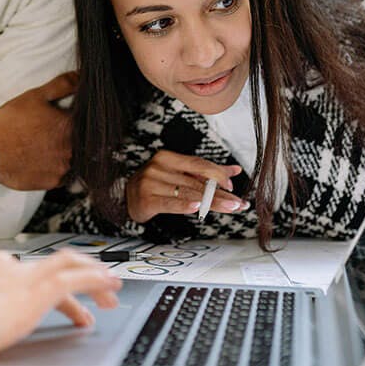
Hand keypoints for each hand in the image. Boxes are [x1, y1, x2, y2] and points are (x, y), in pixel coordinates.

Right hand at [0, 72, 75, 189]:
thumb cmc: (10, 122)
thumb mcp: (35, 96)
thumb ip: (62, 85)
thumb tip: (80, 76)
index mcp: (71, 125)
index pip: (86, 120)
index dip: (73, 117)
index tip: (61, 117)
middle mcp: (72, 149)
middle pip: (80, 140)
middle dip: (68, 135)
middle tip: (48, 132)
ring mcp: (64, 167)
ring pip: (72, 158)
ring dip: (63, 152)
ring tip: (42, 145)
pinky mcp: (53, 182)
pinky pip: (61, 174)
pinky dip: (54, 167)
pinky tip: (40, 158)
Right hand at [0, 249, 121, 365]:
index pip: (34, 269)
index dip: (53, 281)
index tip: (65, 298)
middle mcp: (10, 266)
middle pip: (56, 262)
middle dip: (81, 272)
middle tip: (99, 288)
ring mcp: (23, 276)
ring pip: (69, 265)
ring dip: (93, 275)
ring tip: (111, 288)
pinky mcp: (35, 291)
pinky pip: (74, 279)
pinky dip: (93, 280)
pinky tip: (106, 288)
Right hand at [126, 150, 248, 222]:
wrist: (126, 198)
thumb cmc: (156, 184)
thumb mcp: (179, 174)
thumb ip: (205, 172)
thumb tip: (234, 170)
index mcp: (167, 157)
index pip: (198, 164)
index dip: (217, 174)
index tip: (231, 186)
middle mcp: (158, 167)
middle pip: (196, 181)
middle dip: (219, 194)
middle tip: (237, 203)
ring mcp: (151, 183)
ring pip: (187, 193)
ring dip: (211, 202)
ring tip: (228, 208)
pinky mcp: (146, 199)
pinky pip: (170, 203)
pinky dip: (184, 206)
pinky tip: (197, 208)